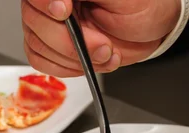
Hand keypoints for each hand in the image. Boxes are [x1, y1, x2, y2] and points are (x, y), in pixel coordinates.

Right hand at [22, 0, 188, 76]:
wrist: (153, 27)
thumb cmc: (144, 5)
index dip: (46, 4)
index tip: (65, 12)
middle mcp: (52, 1)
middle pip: (35, 22)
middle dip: (72, 42)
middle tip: (104, 45)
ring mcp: (52, 23)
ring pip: (39, 45)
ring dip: (76, 59)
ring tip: (106, 52)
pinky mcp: (56, 46)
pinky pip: (44, 62)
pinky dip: (70, 69)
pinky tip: (94, 61)